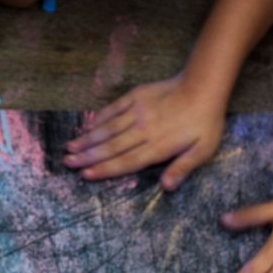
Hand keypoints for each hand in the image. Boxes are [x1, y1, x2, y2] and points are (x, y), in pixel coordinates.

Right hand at [63, 74, 224, 187]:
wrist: (203, 86)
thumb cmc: (205, 122)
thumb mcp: (203, 149)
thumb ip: (183, 168)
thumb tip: (167, 187)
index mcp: (158, 146)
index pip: (126, 161)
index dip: (105, 169)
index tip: (85, 174)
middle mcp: (143, 130)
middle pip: (111, 146)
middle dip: (88, 156)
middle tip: (68, 162)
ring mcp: (137, 112)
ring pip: (108, 129)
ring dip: (88, 139)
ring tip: (70, 147)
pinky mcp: (136, 97)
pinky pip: (114, 109)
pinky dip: (99, 119)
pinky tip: (87, 126)